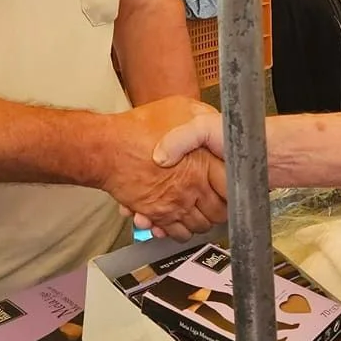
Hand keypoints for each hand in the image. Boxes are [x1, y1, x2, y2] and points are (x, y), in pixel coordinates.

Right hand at [99, 98, 225, 239]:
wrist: (105, 147)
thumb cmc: (139, 127)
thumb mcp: (180, 107)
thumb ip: (201, 116)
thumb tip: (215, 120)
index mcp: (203, 162)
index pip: (232, 187)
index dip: (236, 189)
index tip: (235, 186)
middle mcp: (192, 188)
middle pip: (219, 212)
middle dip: (221, 209)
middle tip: (218, 201)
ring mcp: (174, 204)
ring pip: (199, 225)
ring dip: (201, 220)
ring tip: (199, 210)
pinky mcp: (157, 215)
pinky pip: (176, 233)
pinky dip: (179, 230)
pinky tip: (179, 219)